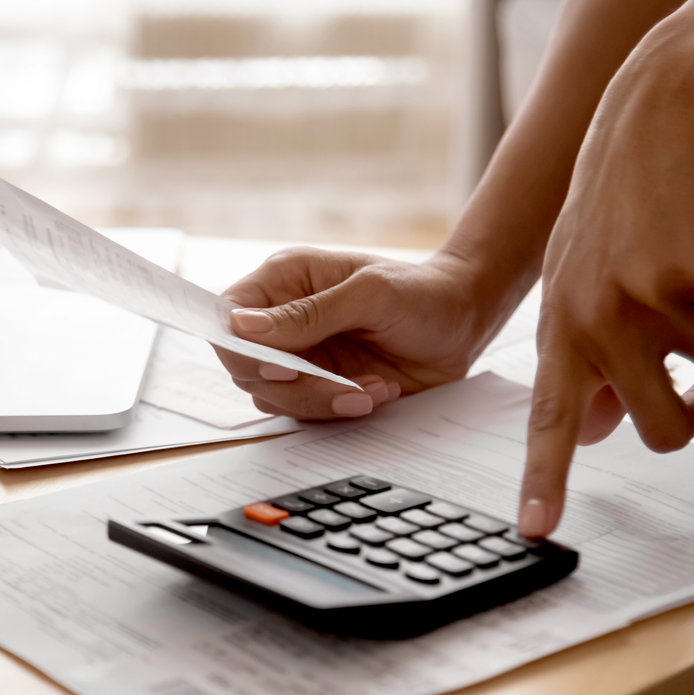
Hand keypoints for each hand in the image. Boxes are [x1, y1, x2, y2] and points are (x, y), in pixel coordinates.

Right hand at [216, 248, 502, 418]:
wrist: (464, 323)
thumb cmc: (421, 293)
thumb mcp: (370, 294)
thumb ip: (308, 313)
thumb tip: (242, 327)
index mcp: (284, 281)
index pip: (229, 318)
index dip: (241, 350)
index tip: (280, 369)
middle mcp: (284, 320)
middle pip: (246, 367)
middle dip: (295, 386)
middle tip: (341, 386)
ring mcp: (301, 356)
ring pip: (274, 398)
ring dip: (323, 401)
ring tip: (373, 388)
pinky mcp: (321, 387)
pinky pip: (308, 413)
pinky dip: (342, 410)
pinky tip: (379, 392)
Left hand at [519, 77, 693, 537]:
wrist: (656, 114)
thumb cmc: (620, 204)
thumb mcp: (581, 277)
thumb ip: (588, 351)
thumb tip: (608, 426)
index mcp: (557, 325)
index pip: (548, 418)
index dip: (544, 478)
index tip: (535, 529)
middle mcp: (591, 320)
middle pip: (659, 429)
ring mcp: (641, 298)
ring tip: (681, 267)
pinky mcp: (693, 274)